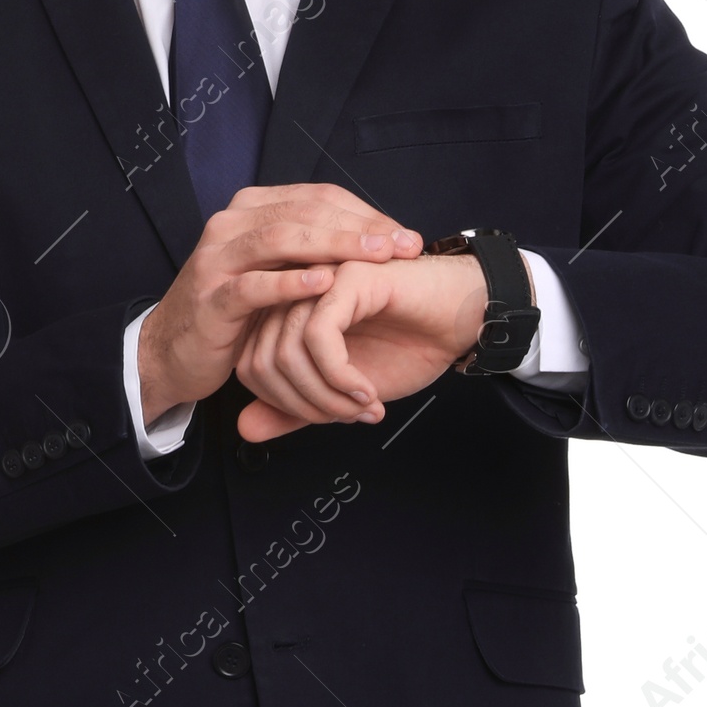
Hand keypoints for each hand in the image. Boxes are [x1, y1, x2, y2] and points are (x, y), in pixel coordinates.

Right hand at [137, 183, 422, 423]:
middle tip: (404, 245)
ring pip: (281, 239)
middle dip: (361, 227)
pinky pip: (254, 286)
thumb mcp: (273, 269)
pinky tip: (326, 284)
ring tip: (377, 256)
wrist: (171, 351)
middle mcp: (230, 224)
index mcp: (250, 209)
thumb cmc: (235, 311)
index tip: (406, 235)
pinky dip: (291, 282)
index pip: (318, 196)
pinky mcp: (211, 299)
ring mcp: (217, 259)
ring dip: (335, 245)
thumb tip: (379, 237)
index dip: (366, 212)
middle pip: (305, 211)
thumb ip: (311, 248)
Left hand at [235, 251, 511, 440]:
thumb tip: (244, 429)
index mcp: (286, 311)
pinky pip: (319, 337)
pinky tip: (367, 391)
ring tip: (363, 406)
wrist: (462, 319)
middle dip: (305, 406)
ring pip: (286, 352)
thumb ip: (294, 408)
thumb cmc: (407, 344)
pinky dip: (341, 377)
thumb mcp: (341, 390)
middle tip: (349, 417)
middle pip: (262, 362)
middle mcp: (294, 291)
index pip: (251, 367)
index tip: (330, 419)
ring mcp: (317, 278)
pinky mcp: (346, 277)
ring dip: (326, 397)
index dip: (285, 406)